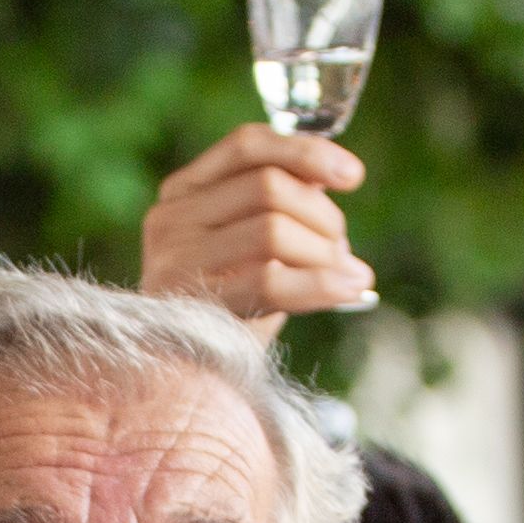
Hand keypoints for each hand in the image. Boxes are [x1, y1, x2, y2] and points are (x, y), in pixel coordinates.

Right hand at [143, 126, 369, 318]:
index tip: (352, 176)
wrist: (188, 376)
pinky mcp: (193, 305)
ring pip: (273, 229)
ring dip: (324, 253)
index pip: (248, 145)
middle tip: (343, 249)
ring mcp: (176, 261)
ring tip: (343, 276)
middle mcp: (171, 218)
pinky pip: (271, 281)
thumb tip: (334, 176)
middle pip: (268, 185)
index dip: (306, 151)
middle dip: (323, 216)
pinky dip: (322, 283)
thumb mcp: (250, 245)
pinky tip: (348, 289)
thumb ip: (282, 204)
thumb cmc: (230, 302)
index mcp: (183, 191)